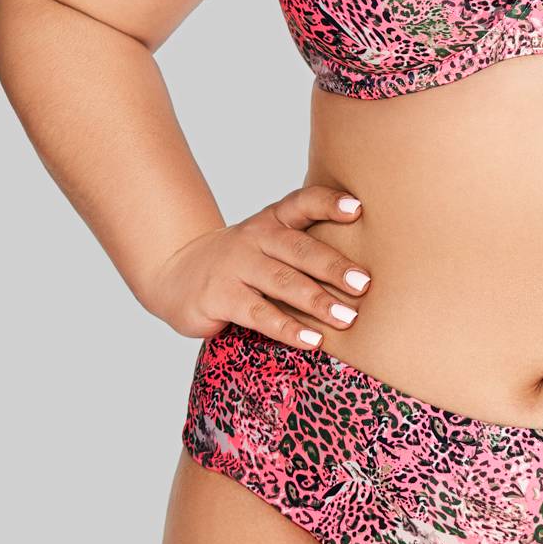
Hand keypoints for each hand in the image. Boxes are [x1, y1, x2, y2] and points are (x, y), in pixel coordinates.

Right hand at [143, 183, 371, 348]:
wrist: (177, 274)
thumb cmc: (242, 262)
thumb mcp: (268, 244)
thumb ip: (305, 248)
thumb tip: (366, 274)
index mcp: (272, 220)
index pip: (302, 203)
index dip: (328, 203)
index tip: (357, 208)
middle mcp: (254, 238)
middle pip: (299, 249)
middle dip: (334, 267)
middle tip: (364, 284)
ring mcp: (235, 266)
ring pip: (282, 282)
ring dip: (317, 301)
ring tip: (347, 318)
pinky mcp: (220, 296)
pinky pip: (260, 314)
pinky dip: (288, 328)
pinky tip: (313, 340)